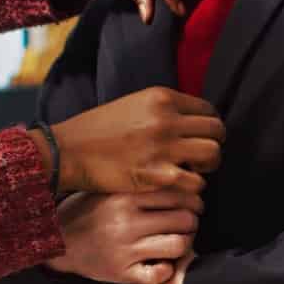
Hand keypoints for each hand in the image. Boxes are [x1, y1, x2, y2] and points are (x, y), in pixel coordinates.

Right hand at [48, 191, 200, 283]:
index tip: (194, 203)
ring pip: (178, 246)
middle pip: (184, 219)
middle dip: (193, 221)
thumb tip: (182, 178)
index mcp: (124, 196)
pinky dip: (166, 270)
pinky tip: (161, 262)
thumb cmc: (89, 211)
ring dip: (185, 243)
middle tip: (189, 222)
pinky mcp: (120, 273)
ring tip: (180, 240)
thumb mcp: (109, 189)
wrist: (57, 241)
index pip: (177, 193)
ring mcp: (123, 249)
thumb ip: (140, 184)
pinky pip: (159, 275)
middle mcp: (125, 222)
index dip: (194, 199)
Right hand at [49, 86, 224, 196]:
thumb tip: (189, 122)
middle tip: (200, 157)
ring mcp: (163, 147)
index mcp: (161, 97)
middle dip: (213, 144)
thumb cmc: (96, 131)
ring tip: (194, 171)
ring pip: (213, 154)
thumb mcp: (132, 105)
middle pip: (216, 130)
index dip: (207, 126)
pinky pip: (196, 182)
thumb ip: (162, 110)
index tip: (198, 138)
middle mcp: (166, 118)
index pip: (208, 110)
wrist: (67, 151)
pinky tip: (179, 186)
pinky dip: (192, 186)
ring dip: (208, 165)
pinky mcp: (157, 175)